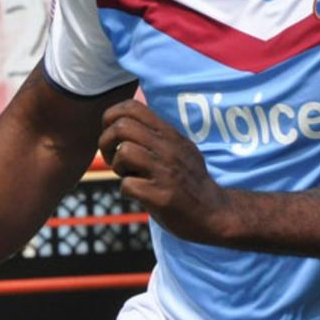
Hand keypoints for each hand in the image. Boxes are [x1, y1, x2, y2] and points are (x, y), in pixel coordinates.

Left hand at [99, 100, 237, 244]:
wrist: (214, 212)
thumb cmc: (189, 181)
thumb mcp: (180, 148)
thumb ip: (156, 134)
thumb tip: (124, 121)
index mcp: (169, 134)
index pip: (132, 107)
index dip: (111, 118)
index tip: (112, 135)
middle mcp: (168, 148)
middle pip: (121, 127)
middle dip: (106, 142)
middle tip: (111, 157)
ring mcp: (165, 171)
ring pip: (124, 152)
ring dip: (116, 166)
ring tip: (127, 175)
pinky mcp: (161, 195)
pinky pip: (127, 185)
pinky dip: (126, 191)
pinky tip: (138, 194)